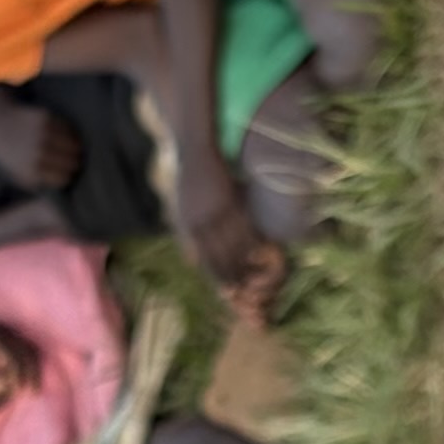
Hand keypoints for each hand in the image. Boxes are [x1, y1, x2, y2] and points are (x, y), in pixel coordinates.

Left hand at [0, 85, 80, 192]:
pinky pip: (69, 130)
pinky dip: (72, 134)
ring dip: (77, 149)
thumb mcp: (18, 174)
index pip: (63, 179)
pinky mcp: (46, 119)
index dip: (69, 177)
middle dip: (76, 164)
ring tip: (75, 150)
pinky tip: (69, 137)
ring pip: (75, 146)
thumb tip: (63, 189)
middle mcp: (38, 154)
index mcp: (31, 171)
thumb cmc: (9, 152)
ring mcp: (43, 135)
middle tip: (76, 162)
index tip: (70, 174)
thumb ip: (37, 182)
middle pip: (72, 163)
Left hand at [173, 153, 283, 316]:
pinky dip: (252, 241)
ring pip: (230, 245)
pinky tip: (262, 253)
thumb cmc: (189, 178)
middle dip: (231, 278)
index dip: (217, 278)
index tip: (228, 295)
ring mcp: (213, 212)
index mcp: (186, 226)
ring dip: (243, 264)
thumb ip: (186, 234)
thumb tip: (191, 258)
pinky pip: (242, 226)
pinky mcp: (227, 201)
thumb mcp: (181, 209)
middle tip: (244, 297)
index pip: (203, 260)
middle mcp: (198, 223)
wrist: (194, 147)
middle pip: (218, 258)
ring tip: (255, 281)